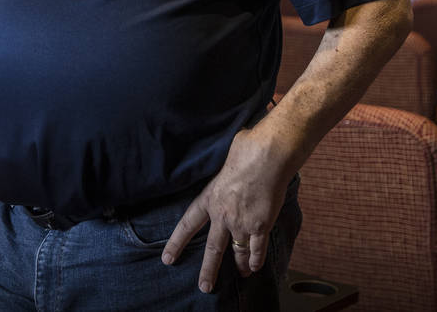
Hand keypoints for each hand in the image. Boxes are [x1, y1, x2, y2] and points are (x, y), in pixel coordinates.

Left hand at [161, 127, 290, 292]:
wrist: (268, 155)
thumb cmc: (248, 148)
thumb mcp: (225, 158)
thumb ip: (224, 169)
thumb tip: (230, 155)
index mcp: (210, 198)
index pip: (188, 224)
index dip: (177, 242)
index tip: (168, 258)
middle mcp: (223, 215)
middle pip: (213, 249)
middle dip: (208, 270)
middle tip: (204, 287)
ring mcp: (242, 223)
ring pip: (238, 252)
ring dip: (239, 265)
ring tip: (241, 274)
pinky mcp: (261, 225)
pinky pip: (257, 249)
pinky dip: (256, 259)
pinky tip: (255, 266)